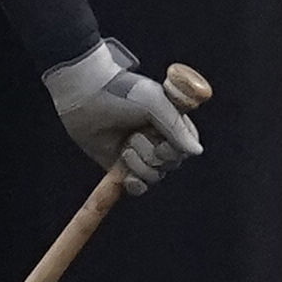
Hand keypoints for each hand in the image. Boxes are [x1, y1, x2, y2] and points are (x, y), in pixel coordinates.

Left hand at [41, 37, 202, 193]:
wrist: (85, 97)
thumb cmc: (122, 94)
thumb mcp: (155, 104)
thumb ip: (177, 128)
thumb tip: (196, 152)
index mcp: (171, 123)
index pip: (187, 148)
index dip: (176, 150)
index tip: (162, 142)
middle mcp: (158, 139)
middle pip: (171, 164)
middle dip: (153, 155)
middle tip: (135, 136)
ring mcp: (140, 154)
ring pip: (155, 176)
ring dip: (139, 165)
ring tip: (124, 148)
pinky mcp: (122, 167)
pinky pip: (139, 187)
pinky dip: (135, 184)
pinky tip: (126, 176)